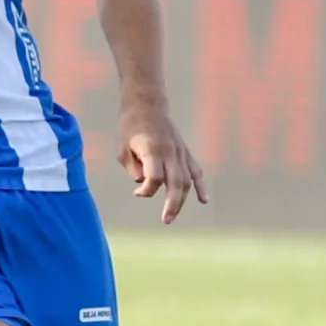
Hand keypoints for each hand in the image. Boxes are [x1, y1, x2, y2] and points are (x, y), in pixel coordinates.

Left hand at [118, 100, 207, 223]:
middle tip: (166, 220)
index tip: (136, 193)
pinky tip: (203, 201)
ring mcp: (180, 152)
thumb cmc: (130, 128)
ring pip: (187, 180)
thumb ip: (134, 170)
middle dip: (172, 204)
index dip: (147, 190)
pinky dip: (200, 186)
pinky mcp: (185, 152)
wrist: (147, 105)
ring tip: (172, 215)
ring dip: (181, 200)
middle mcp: (170, 151)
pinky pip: (196, 171)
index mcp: (152, 149)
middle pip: (176, 182)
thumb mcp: (122, 150)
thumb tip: (146, 185)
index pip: (155, 177)